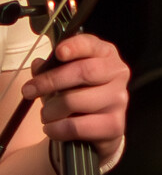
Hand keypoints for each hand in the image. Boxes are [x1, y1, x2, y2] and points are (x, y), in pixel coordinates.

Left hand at [21, 34, 128, 168]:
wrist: (98, 128)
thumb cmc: (81, 95)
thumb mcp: (66, 78)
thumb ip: (51, 69)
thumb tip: (38, 65)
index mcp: (107, 54)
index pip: (92, 45)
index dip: (75, 46)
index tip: (58, 52)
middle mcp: (118, 73)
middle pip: (84, 72)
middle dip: (51, 81)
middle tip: (29, 90)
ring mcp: (119, 99)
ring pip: (75, 101)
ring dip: (50, 110)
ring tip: (45, 114)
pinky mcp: (114, 125)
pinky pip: (76, 127)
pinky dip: (56, 129)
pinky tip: (51, 128)